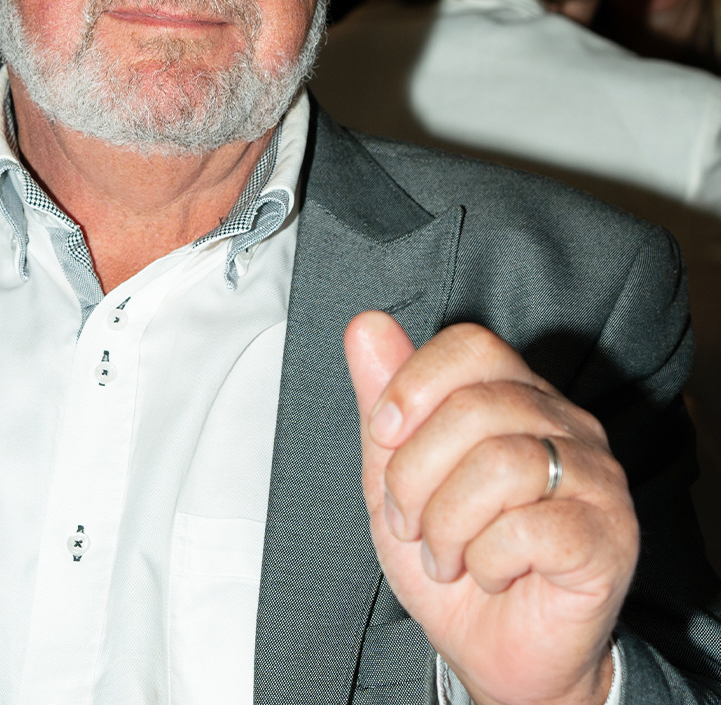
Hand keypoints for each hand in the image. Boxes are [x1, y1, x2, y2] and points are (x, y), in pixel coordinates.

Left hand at [345, 312, 637, 704]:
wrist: (492, 651)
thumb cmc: (451, 559)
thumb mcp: (394, 474)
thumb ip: (383, 399)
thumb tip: (366, 324)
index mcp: (514, 396)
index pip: (471, 345)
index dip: (415, 383)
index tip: (384, 435)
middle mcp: (563, 423)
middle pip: (476, 406)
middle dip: (416, 474)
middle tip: (409, 523)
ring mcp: (593, 476)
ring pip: (501, 463)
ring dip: (448, 523)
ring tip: (446, 556)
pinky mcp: (609, 535)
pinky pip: (530, 526)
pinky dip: (487, 559)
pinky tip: (489, 574)